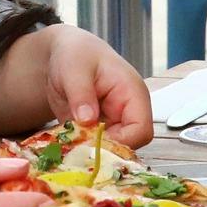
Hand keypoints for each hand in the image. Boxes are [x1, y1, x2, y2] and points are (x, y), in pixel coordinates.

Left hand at [36, 26, 152, 147]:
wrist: (64, 53)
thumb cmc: (76, 54)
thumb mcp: (75, 69)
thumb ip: (81, 93)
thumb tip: (88, 120)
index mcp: (132, 95)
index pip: (141, 130)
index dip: (121, 142)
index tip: (93, 143)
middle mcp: (127, 113)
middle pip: (127, 146)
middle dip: (103, 151)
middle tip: (76, 148)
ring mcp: (111, 124)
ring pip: (108, 151)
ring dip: (88, 152)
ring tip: (68, 145)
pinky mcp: (96, 131)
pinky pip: (91, 148)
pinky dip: (79, 150)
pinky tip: (64, 145)